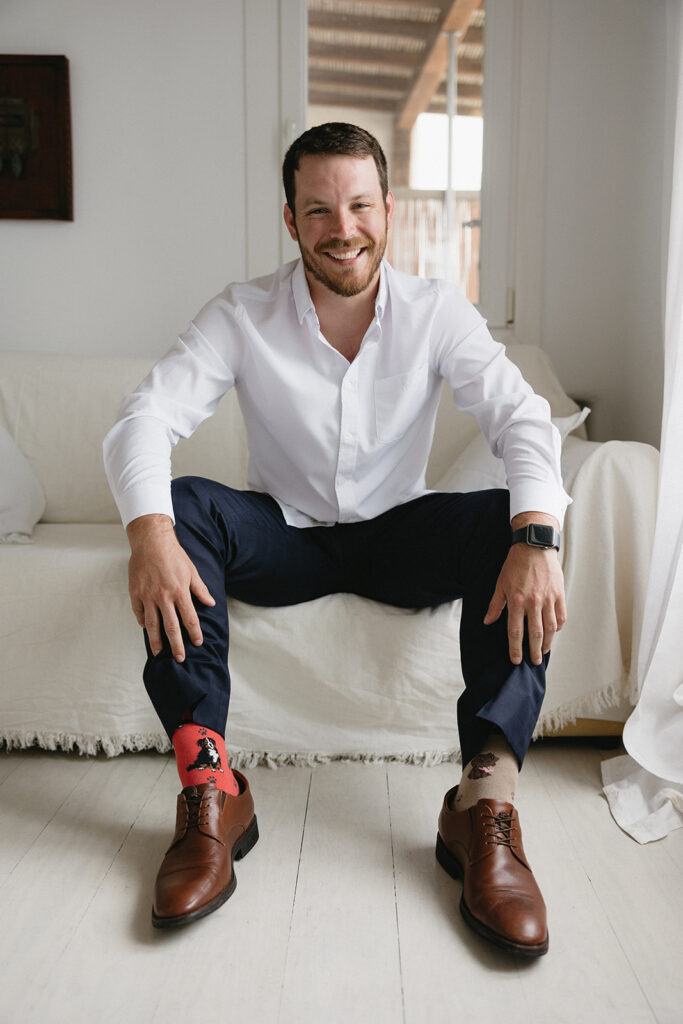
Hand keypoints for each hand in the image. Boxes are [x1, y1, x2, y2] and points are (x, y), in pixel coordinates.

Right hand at [126, 514, 214, 662]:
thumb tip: (211, 603)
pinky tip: (146, 629)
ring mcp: (147, 596)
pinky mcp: (135, 593)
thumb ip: (200, 589)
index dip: (194, 633)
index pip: (189, 619)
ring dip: (156, 641)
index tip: (197, 643)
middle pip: (171, 627)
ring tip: (159, 653)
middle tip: (180, 658)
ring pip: (152, 625)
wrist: (151, 541)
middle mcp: (163, 597)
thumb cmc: (174, 555)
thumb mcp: (192, 571)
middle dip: (176, 645)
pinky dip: (143, 623)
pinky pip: (139, 613)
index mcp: (180, 592)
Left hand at [484, 524, 566, 665]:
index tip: (516, 659)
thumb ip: (495, 605)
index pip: (515, 631)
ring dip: (547, 642)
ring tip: (544, 651)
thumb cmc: (515, 565)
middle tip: (534, 662)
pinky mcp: (559, 594)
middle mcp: (533, 602)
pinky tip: (554, 632)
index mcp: (516, 600)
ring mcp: (548, 598)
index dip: (515, 648)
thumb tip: (487, 621)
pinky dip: (558, 627)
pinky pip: (561, 616)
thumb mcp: (500, 584)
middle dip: (534, 651)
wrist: (534, 546)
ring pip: (550, 628)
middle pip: (535, 633)